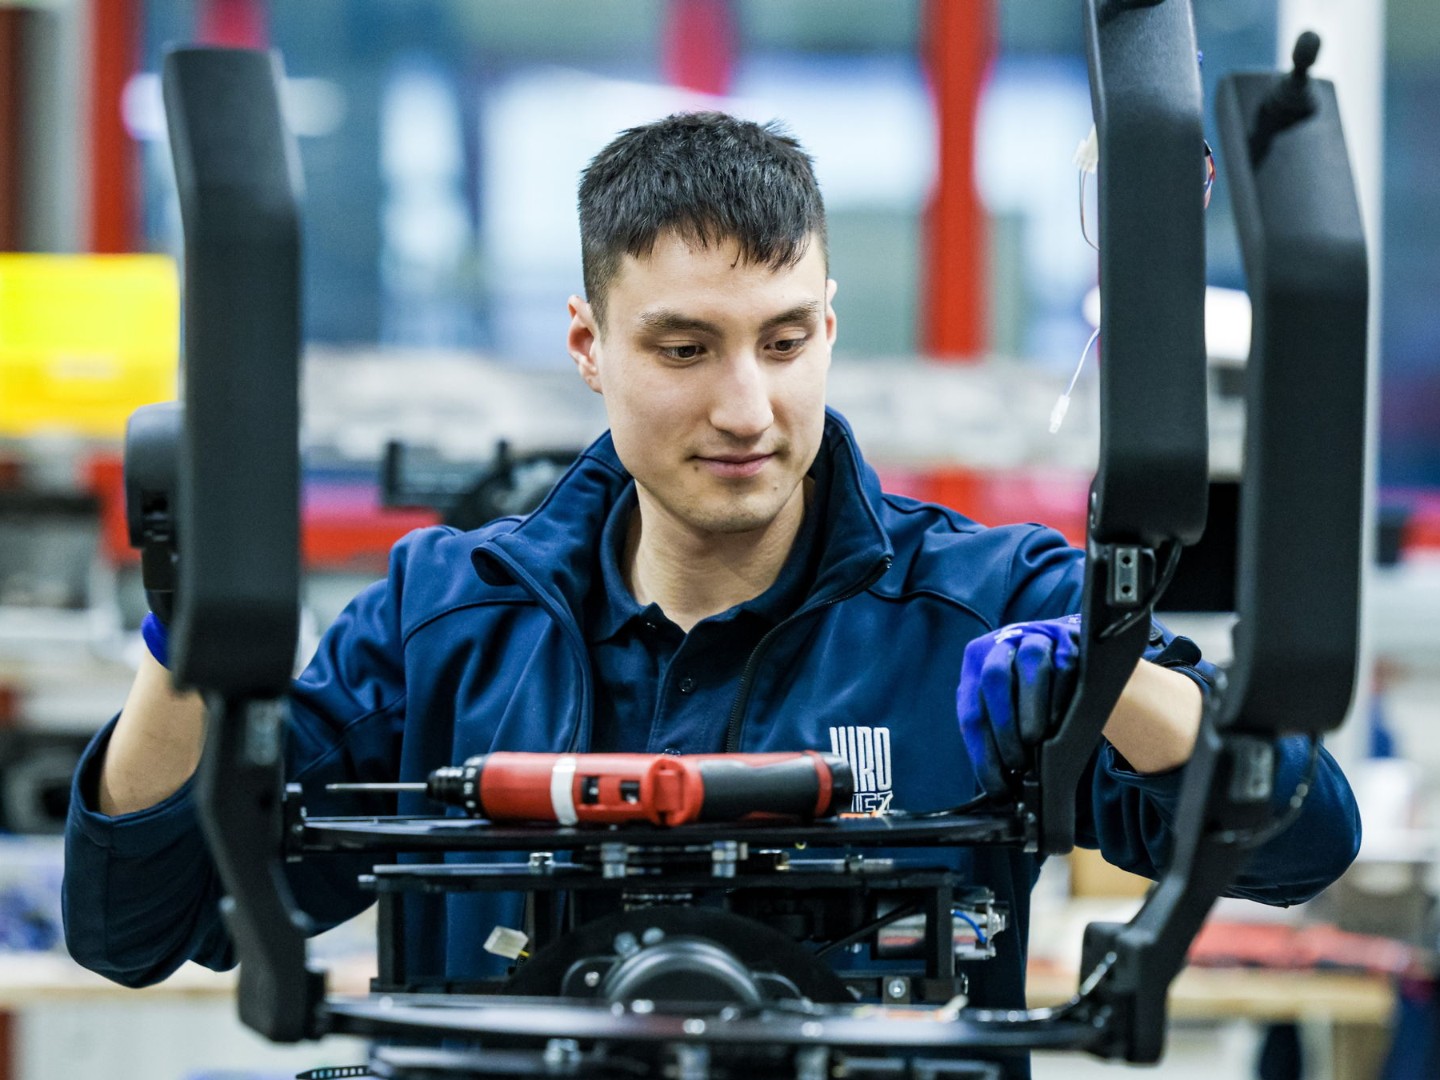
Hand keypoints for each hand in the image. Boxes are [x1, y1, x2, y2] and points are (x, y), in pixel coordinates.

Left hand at [956, 617, 1080, 797]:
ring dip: (1032, 707)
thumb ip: (997, 730)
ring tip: (1036, 742)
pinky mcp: (1068, 637)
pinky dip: (1061, 694)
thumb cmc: (1025, 687)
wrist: (1060, 645)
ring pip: (1030, 662)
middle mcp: (1001, 644)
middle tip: (1017, 764)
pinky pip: (1064, 663)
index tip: (998, 787)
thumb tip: (1000, 784)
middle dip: (1004, 725)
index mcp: (975, 662)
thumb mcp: (1003, 702)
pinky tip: (1061, 720)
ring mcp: (1036, 636)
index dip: (982, 752)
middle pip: (995, 678)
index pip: (971, 710)